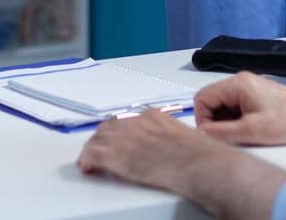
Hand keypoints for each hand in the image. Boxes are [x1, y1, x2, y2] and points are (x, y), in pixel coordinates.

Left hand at [77, 109, 224, 192]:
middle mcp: (134, 123)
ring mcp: (123, 138)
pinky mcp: (116, 156)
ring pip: (97, 140)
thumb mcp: (183, 135)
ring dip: (92, 149)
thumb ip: (169, 136)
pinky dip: (87, 161)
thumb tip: (166, 147)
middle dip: (102, 138)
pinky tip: (87, 167)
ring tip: (89, 159)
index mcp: (152, 116)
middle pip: (108, 127)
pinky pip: (92, 155)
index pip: (125, 120)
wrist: (196, 163)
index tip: (116, 139)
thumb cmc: (198, 155)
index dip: (117, 131)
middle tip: (99, 148)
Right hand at [194, 72, 285, 144]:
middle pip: (212, 101)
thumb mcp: (251, 131)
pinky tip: (250, 131)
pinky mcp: (255, 96)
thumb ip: (222, 132)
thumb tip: (202, 133)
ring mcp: (248, 88)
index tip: (212, 135)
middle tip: (229, 137)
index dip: (203, 119)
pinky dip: (237, 121)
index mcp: (237, 84)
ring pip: (223, 106)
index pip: (203, 98)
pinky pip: (235, 108)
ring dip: (227, 122)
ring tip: (244, 134)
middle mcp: (241, 82)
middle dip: (215, 121)